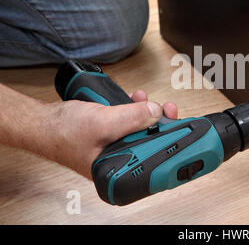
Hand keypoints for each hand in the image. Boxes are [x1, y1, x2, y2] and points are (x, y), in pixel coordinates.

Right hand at [42, 91, 176, 178]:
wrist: (42, 122)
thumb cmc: (62, 132)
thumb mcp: (102, 123)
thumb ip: (130, 118)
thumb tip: (155, 111)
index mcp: (115, 171)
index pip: (151, 162)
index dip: (168, 146)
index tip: (182, 131)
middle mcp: (118, 161)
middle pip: (150, 143)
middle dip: (160, 124)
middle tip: (168, 110)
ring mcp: (116, 147)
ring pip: (142, 131)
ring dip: (148, 114)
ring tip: (148, 101)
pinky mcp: (112, 134)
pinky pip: (130, 123)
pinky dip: (135, 110)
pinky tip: (136, 100)